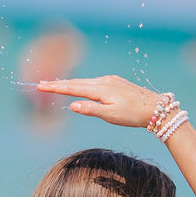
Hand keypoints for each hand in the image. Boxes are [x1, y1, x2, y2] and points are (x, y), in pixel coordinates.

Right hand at [35, 75, 161, 127]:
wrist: (155, 108)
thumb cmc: (133, 115)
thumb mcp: (111, 116)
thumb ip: (91, 109)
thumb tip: (72, 105)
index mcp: (100, 89)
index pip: (72, 88)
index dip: (55, 88)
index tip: (40, 86)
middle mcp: (103, 81)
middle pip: (76, 82)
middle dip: (58, 84)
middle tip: (41, 85)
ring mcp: (110, 80)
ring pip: (85, 81)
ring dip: (69, 83)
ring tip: (55, 85)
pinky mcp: (115, 82)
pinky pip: (93, 82)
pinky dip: (82, 84)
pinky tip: (80, 86)